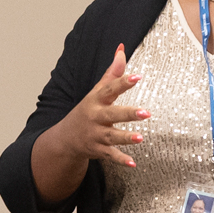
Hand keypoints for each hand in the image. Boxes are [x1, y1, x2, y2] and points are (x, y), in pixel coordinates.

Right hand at [43, 45, 150, 171]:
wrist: (66, 138)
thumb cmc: (88, 110)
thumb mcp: (97, 91)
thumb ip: (112, 72)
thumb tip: (122, 49)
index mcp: (96, 100)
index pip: (110, 89)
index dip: (123, 82)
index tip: (137, 76)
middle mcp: (96, 117)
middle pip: (112, 114)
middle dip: (128, 114)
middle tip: (147, 113)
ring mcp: (96, 134)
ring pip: (112, 136)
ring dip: (126, 138)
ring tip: (141, 138)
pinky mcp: (98, 150)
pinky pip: (110, 155)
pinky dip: (121, 160)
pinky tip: (133, 163)